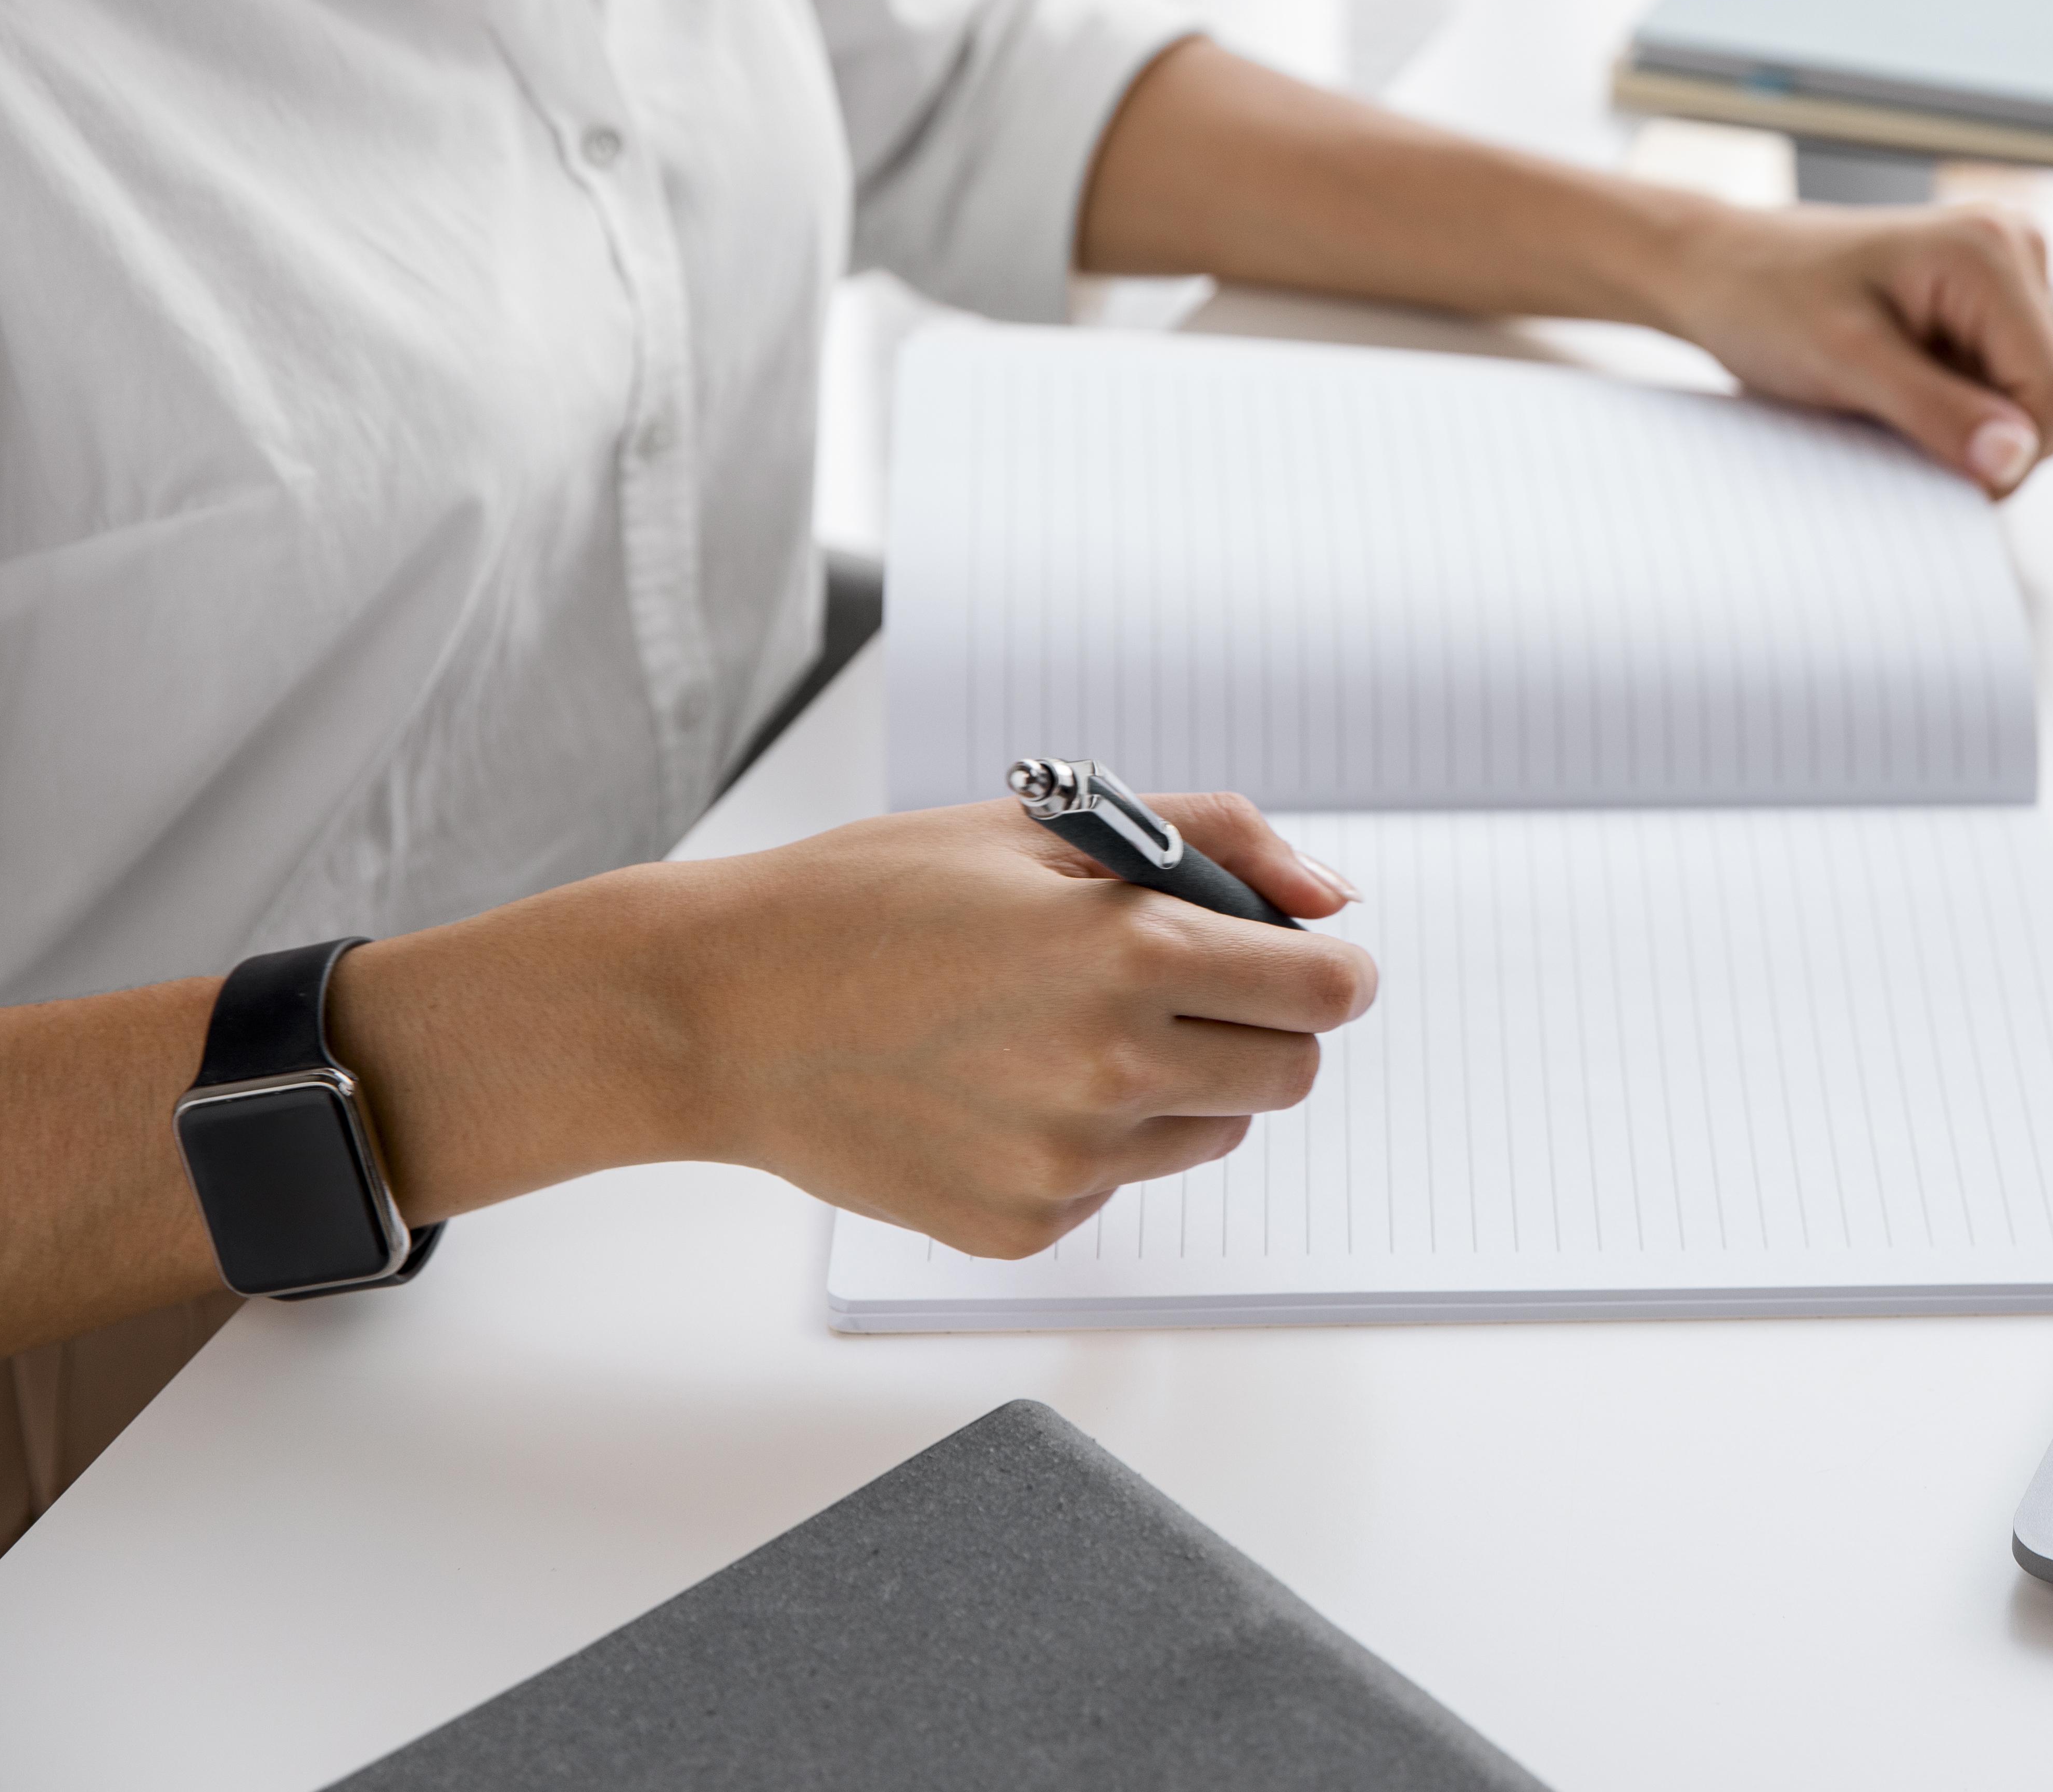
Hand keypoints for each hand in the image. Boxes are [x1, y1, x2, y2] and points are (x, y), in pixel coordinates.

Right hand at [333, 795, 1374, 1259]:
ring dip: (1182, 1082)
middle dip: (1264, 1024)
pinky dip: (1093, 1137)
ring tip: (1068, 1027)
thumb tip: (1333, 902)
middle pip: (1290, 1073)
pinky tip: (1000, 1084)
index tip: (1304, 958)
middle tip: (1185, 984)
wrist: (720, 1010)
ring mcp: (1066, 1162)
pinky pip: (1117, 1182)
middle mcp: (1111, 1069)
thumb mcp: (1048, 827)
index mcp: (1128, 954)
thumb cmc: (871, 898)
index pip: (1325, 990)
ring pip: (1211, 1132)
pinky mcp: (1022, 1225)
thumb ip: (1218, 842)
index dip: (1327, 968)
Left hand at [1658, 200, 2052, 494]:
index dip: (2007, 453)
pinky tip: (1900, 384)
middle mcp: (2013, 250)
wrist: (1718, 271)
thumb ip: (1939, 413)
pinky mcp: (1985, 300)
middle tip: (1892, 418)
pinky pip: (1999, 383)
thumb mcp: (1847, 364)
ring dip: (1964, 420)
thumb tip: (2015, 461)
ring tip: (1888, 393)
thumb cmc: (1766, 298)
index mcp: (1991, 251)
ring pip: (2026, 398)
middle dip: (1983, 434)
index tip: (1933, 466)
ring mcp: (2004, 274)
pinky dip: (1954, 403)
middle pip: (2048, 398)